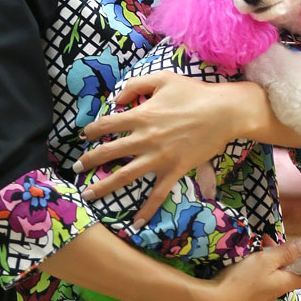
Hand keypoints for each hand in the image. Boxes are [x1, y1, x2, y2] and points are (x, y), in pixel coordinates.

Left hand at [79, 69, 271, 207]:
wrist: (223, 112)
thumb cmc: (194, 92)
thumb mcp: (162, 79)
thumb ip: (136, 85)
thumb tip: (115, 98)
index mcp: (141, 115)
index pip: (106, 124)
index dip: (92, 130)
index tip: (84, 136)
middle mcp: (145, 139)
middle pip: (109, 152)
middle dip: (88, 161)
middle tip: (76, 168)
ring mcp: (159, 157)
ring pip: (125, 175)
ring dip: (104, 186)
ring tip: (88, 195)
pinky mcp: (174, 170)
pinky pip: (158, 194)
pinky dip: (147, 209)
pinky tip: (136, 222)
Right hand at [199, 237, 299, 300]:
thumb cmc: (243, 279)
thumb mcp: (265, 260)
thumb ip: (286, 252)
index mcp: (285, 284)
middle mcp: (276, 294)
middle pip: (288, 274)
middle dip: (283, 256)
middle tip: (268, 241)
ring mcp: (261, 300)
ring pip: (272, 277)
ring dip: (268, 262)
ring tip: (255, 248)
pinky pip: (260, 283)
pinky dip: (258, 271)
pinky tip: (245, 264)